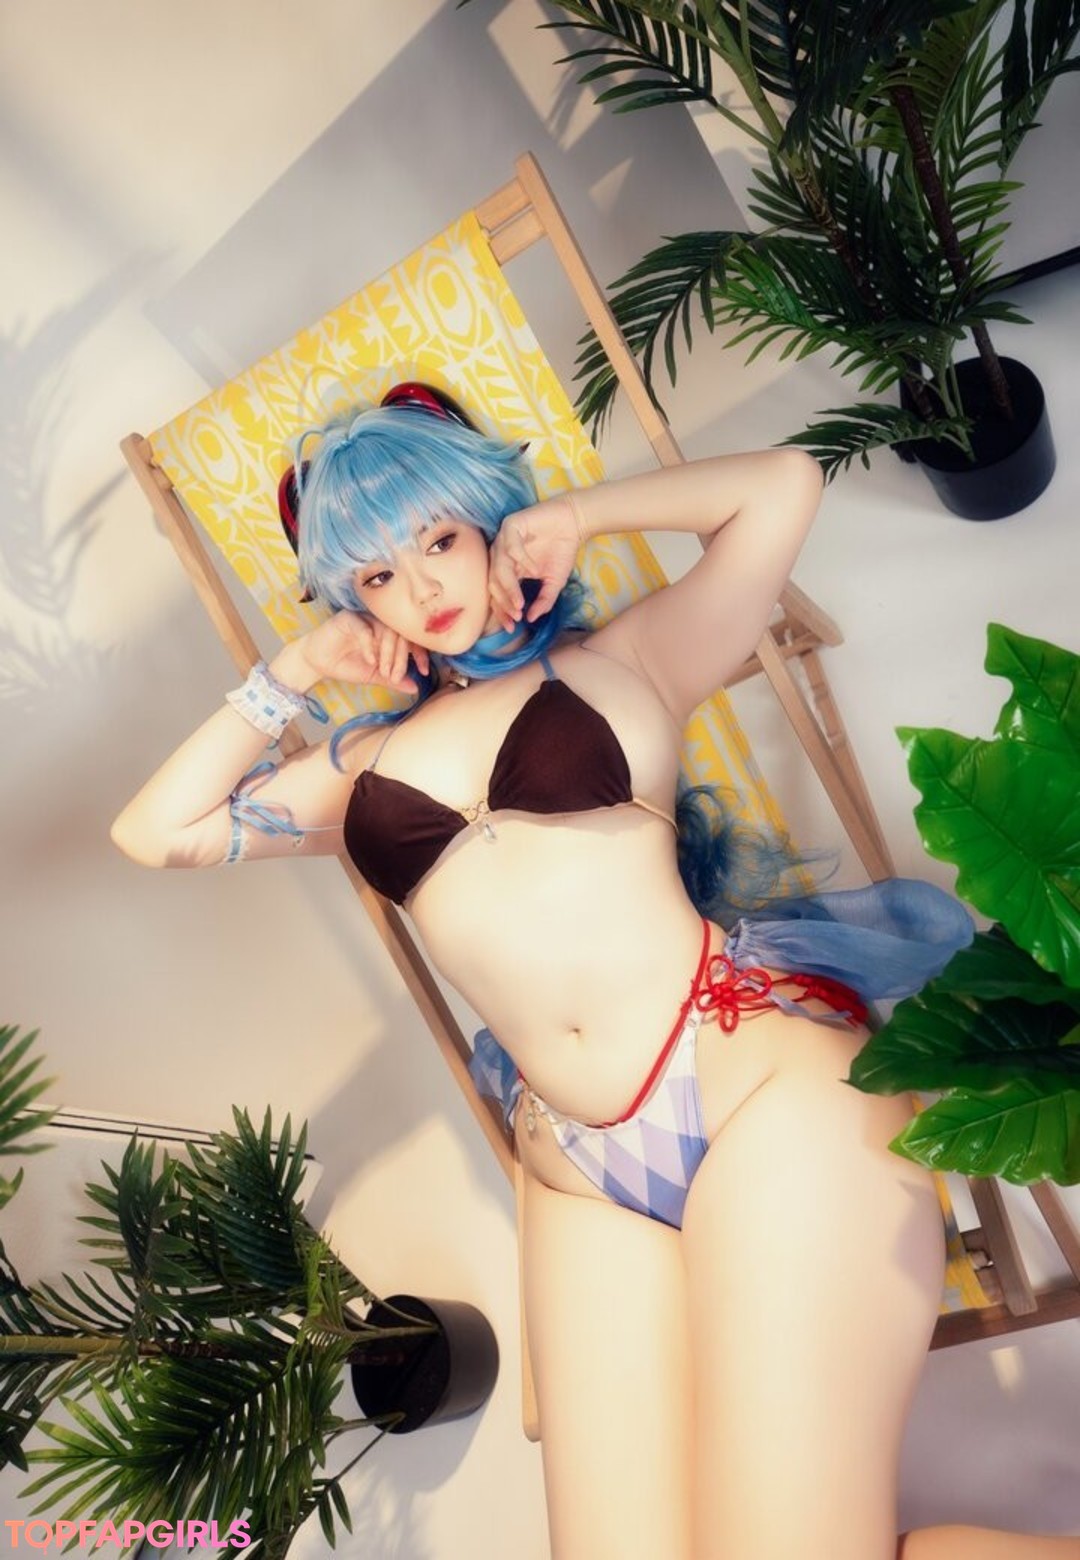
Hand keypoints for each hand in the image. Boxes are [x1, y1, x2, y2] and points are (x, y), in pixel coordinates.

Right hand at [294, 611, 429, 693]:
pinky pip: (365, 629)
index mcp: (389, 635)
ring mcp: (365, 618)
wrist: (317, 663)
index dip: (420, 654)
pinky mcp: (349, 618)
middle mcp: (379, 623)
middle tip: (394, 676)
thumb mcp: (374, 676)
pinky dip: (370, 646)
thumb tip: (416, 688)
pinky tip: (369, 661)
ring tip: (382, 671)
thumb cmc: (346, 665)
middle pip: (401, 634)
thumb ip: (393, 680)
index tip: (424, 671)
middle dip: (401, 658)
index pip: (411, 639)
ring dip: (388, 653)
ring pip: (386, 630)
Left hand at [488, 495, 580, 629]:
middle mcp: (502, 556)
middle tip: (516, 615)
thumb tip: (532, 619)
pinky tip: (534, 570)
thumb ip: (543, 601)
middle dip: (503, 603)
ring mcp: (504, 540)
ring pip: (497, 567)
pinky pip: (510, 547)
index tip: (512, 626)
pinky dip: (521, 561)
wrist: (574, 523)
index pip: (498, 593)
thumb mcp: (554, 583)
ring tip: (520, 602)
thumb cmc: (562, 551)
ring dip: (508, 588)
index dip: (503, 611)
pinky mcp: (511, 526)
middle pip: (493, 582)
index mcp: (509, 569)